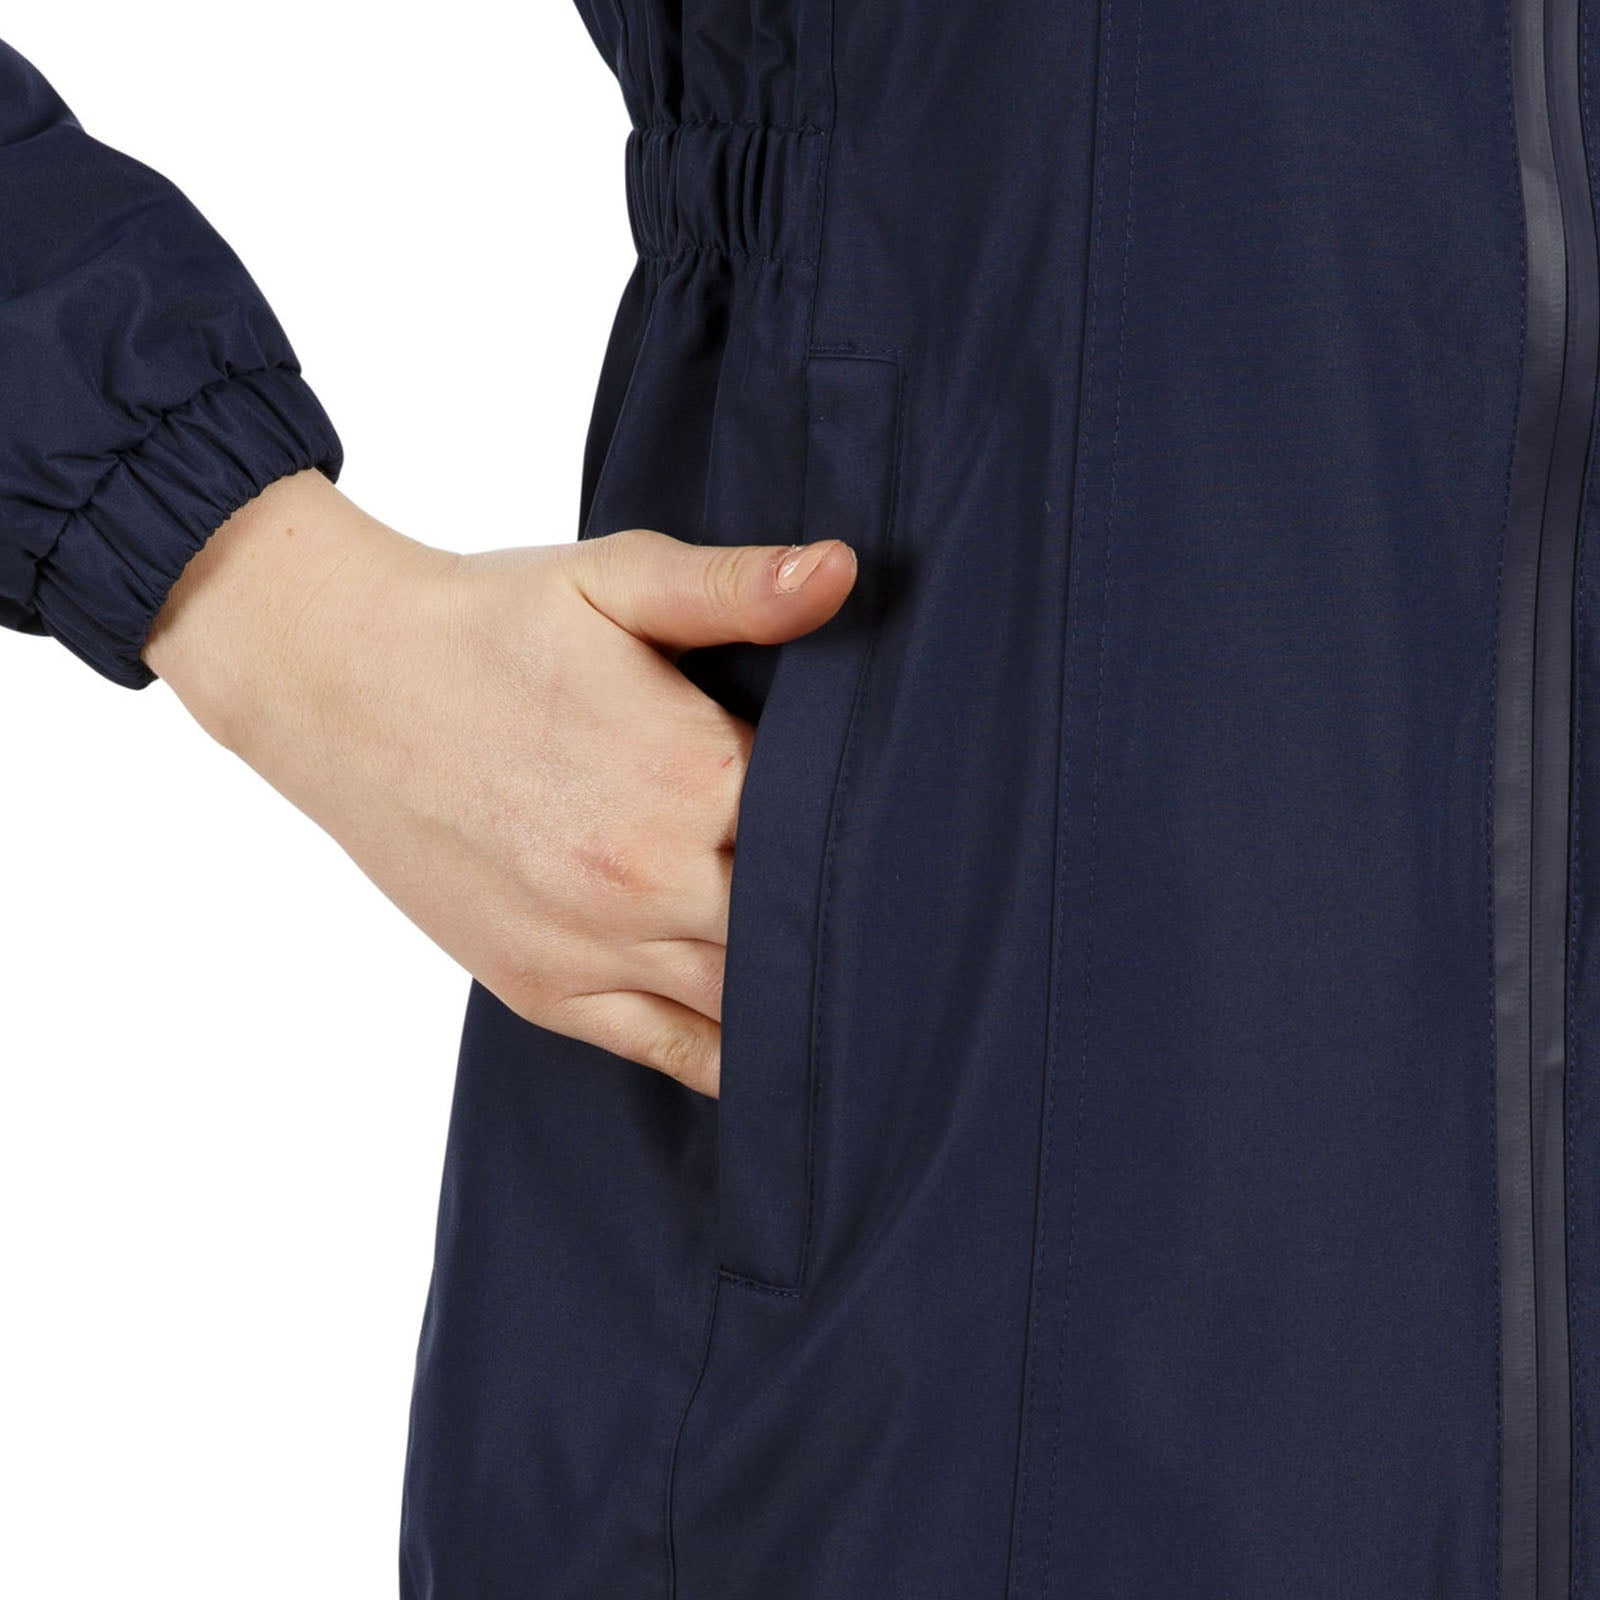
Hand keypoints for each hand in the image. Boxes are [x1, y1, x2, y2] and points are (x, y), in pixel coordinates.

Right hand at [142, 469, 856, 1097]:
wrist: (338, 680)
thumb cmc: (486, 623)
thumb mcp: (615, 578)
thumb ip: (735, 588)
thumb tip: (845, 571)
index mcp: (690, 774)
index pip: (836, 828)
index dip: (886, 831)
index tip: (925, 832)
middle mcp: (652, 878)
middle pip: (805, 932)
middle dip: (857, 923)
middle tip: (919, 922)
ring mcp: (597, 948)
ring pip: (748, 1007)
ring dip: (806, 996)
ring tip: (867, 987)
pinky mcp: (546, 991)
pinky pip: (671, 1053)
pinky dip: (730, 1057)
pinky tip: (776, 1048)